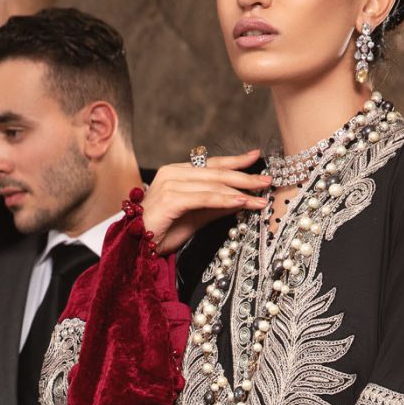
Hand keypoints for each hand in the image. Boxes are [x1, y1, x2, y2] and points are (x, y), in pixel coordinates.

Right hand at [142, 149, 269, 254]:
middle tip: (267, 181)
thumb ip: (216, 206)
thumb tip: (242, 199)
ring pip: (213, 185)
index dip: (235, 161)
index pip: (211, 164)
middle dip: (244, 177)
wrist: (137, 247)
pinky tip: (241, 202)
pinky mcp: (170, 199)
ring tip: (260, 198)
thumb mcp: (196, 217)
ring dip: (240, 191)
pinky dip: (225, 200)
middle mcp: (172, 173)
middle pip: (216, 172)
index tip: (256, 157)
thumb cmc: (162, 231)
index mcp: (176, 173)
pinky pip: (204, 198)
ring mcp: (170, 184)